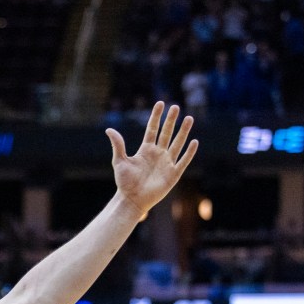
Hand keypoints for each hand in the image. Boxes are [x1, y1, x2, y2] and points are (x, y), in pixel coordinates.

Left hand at [106, 102, 197, 217]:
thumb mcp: (119, 161)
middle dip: (171, 120)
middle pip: (166, 133)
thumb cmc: (124, 182)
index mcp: (146, 150)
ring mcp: (166, 163)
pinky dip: (189, 152)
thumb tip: (109, 129)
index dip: (156, 117)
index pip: (153, 129)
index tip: (160, 103)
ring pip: (177, 143)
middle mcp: (158, 154)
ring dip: (183, 132)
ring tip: (189, 118)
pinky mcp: (173, 174)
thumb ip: (118, 145)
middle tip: (175, 107)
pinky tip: (194, 142)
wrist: (132, 199)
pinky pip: (183, 160)